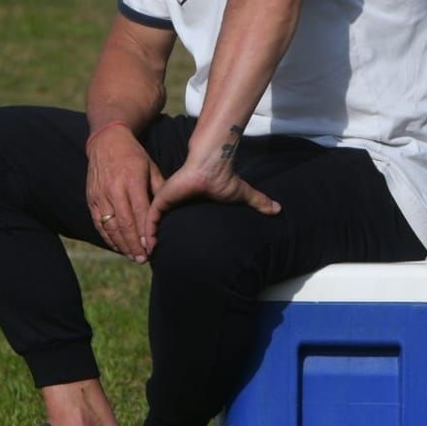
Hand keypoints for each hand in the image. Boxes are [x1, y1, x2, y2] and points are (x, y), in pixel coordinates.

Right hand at [86, 125, 163, 262]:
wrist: (106, 141)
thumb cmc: (134, 156)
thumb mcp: (151, 167)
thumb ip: (159, 190)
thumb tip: (167, 214)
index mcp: (132, 180)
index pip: (140, 213)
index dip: (145, 234)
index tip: (152, 249)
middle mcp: (114, 189)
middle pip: (124, 224)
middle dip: (134, 245)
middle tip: (143, 260)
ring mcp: (100, 195)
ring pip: (110, 227)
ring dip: (121, 245)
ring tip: (132, 257)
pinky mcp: (91, 198)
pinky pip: (98, 223)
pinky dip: (108, 238)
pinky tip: (117, 247)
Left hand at [144, 145, 279, 254]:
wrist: (214, 165)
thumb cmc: (224, 178)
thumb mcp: (242, 195)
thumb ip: (257, 202)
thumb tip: (279, 209)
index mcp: (185, 204)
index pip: (171, 224)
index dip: (168, 237)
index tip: (168, 254)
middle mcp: (173, 203)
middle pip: (157, 226)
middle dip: (152, 242)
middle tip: (152, 260)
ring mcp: (166, 201)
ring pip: (150, 224)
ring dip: (147, 240)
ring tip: (147, 256)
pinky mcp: (163, 199)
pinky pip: (150, 219)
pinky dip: (147, 232)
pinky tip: (149, 246)